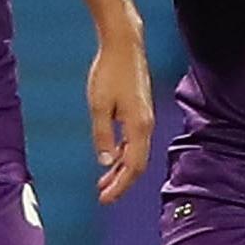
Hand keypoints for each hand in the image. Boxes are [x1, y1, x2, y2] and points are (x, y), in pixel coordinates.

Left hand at [88, 34, 154, 201]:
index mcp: (139, 127)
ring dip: (120, 168)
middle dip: (120, 182)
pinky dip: (123, 153)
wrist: (124, 46)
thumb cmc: (109, 72)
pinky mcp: (140, 111)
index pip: (132, 167)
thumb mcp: (98, 105)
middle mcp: (146, 125)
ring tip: (103, 181)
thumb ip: (102, 135)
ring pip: (136, 153)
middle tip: (103, 196)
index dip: (120, 186)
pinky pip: (134, 141)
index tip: (105, 199)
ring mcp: (145, 118)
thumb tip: (105, 162)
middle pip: (137, 164)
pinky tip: (110, 156)